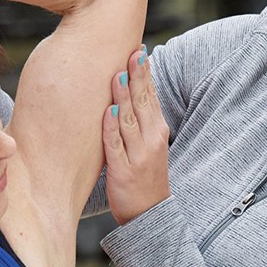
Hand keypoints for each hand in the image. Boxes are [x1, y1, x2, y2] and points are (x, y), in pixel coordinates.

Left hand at [102, 47, 170, 224]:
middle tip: (131, 54)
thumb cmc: (144, 173)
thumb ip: (139, 117)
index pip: (151, 96)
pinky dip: (111, 128)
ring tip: (118, 75)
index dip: (146, 74)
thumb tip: (127, 88)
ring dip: (123, 97)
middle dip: (137, 77)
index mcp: (157, 130)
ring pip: (129, 121)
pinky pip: (115, 146)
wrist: (150, 214)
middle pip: (142, 103)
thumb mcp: (149, 143)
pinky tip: (108, 112)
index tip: (139, 51)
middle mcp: (151, 140)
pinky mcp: (123, 171)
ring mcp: (138, 155)